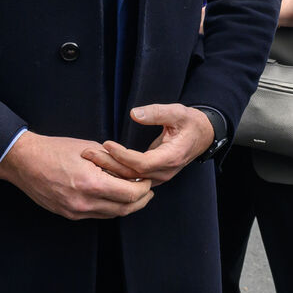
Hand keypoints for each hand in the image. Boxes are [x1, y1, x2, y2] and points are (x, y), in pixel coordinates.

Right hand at [0, 131, 153, 219]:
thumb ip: (113, 163)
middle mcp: (84, 203)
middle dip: (141, 200)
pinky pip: (96, 215)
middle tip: (148, 190)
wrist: (25, 161)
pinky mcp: (68, 214)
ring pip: (111, 215)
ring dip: (126, 205)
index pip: (130, 194)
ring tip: (134, 193)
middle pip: (124, 209)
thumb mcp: (90, 149)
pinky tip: (113, 196)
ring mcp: (75, 211)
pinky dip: (109, 207)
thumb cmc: (56, 150)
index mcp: (92, 184)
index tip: (148, 180)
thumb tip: (132, 171)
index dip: (144, 188)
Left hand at [94, 103, 214, 185]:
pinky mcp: (154, 176)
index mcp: (171, 157)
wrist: (203, 135)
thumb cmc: (190, 122)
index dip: (122, 156)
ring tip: (91, 158)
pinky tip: (102, 164)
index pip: (141, 163)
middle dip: (109, 164)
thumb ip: (157, 112)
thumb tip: (134, 113)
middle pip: (132, 175)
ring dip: (110, 170)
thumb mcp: (177, 112)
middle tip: (89, 153)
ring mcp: (160, 176)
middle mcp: (165, 172)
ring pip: (131, 180)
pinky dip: (117, 172)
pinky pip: (133, 179)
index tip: (106, 144)